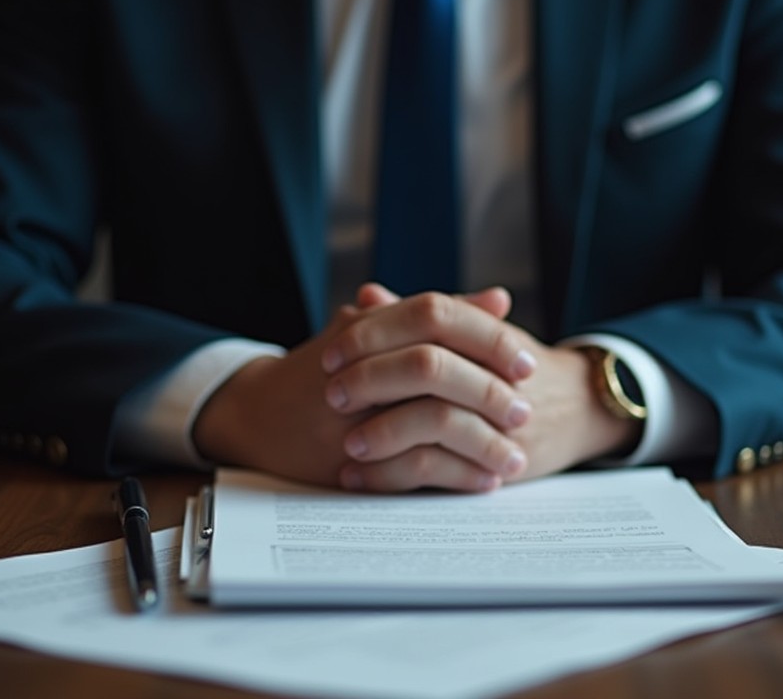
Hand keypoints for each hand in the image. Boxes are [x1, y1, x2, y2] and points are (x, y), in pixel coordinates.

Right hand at [191, 287, 532, 490]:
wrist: (254, 415)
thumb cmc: (327, 370)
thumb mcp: (376, 333)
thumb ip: (438, 317)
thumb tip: (500, 299)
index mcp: (366, 328)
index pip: (436, 317)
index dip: (488, 339)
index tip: (527, 362)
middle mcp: (355, 365)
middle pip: (433, 368)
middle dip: (487, 393)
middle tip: (525, 413)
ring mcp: (347, 415)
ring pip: (425, 420)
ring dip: (479, 442)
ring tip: (514, 457)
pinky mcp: (344, 462)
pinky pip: (409, 470)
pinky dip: (454, 476)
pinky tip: (482, 482)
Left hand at [325, 284, 640, 490]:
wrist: (581, 408)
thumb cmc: (513, 369)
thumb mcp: (473, 336)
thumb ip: (420, 319)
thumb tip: (369, 297)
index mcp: (487, 331)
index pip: (430, 314)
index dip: (376, 332)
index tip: (332, 351)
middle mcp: (498, 372)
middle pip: (428, 366)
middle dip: (372, 382)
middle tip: (332, 395)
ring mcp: (501, 418)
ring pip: (435, 421)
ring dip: (382, 434)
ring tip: (344, 446)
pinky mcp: (498, 462)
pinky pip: (440, 471)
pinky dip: (392, 476)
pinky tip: (360, 477)